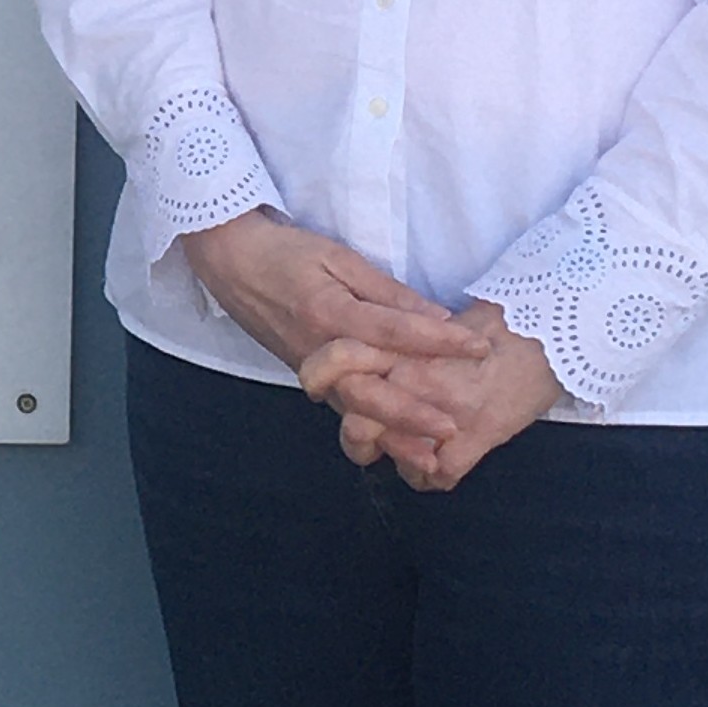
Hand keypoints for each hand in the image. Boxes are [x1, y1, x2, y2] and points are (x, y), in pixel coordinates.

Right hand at [182, 209, 486, 438]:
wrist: (228, 261)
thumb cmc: (283, 251)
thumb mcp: (337, 257)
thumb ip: (385, 292)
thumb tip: (434, 317)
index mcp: (329, 312)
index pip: (395, 332)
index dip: (440, 342)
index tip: (479, 348)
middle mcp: (318, 350)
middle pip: (372, 390)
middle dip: (413, 413)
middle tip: (452, 429)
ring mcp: (310, 369)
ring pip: (355, 410)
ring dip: (393, 435)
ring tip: (429, 455)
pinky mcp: (307, 377)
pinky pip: (343, 408)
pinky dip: (371, 429)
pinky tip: (396, 444)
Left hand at [300, 300, 561, 491]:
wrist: (554, 332)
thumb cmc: (500, 321)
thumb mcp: (442, 321)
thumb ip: (404, 337)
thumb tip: (374, 345)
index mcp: (406, 343)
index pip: (343, 359)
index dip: (321, 373)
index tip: (317, 382)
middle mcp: (419, 378)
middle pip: (359, 417)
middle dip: (358, 433)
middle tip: (366, 433)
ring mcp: (448, 411)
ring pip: (394, 451)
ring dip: (394, 455)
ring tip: (402, 448)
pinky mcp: (478, 436)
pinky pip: (436, 473)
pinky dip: (430, 474)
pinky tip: (433, 465)